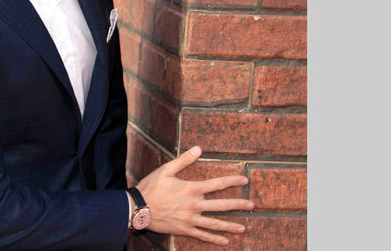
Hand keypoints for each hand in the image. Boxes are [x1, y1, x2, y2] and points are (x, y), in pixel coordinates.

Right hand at [133, 146, 252, 245]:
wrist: (138, 208)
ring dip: (230, 226)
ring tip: (243, 228)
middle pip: (221, 205)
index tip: (245, 180)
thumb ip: (184, 160)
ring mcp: (190, 220)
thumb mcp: (166, 169)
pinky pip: (203, 236)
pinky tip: (225, 241)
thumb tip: (198, 148)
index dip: (233, 181)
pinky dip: (214, 239)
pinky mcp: (185, 230)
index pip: (217, 184)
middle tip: (252, 205)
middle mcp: (194, 205)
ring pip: (215, 224)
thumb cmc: (151, 187)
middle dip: (238, 204)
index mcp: (191, 189)